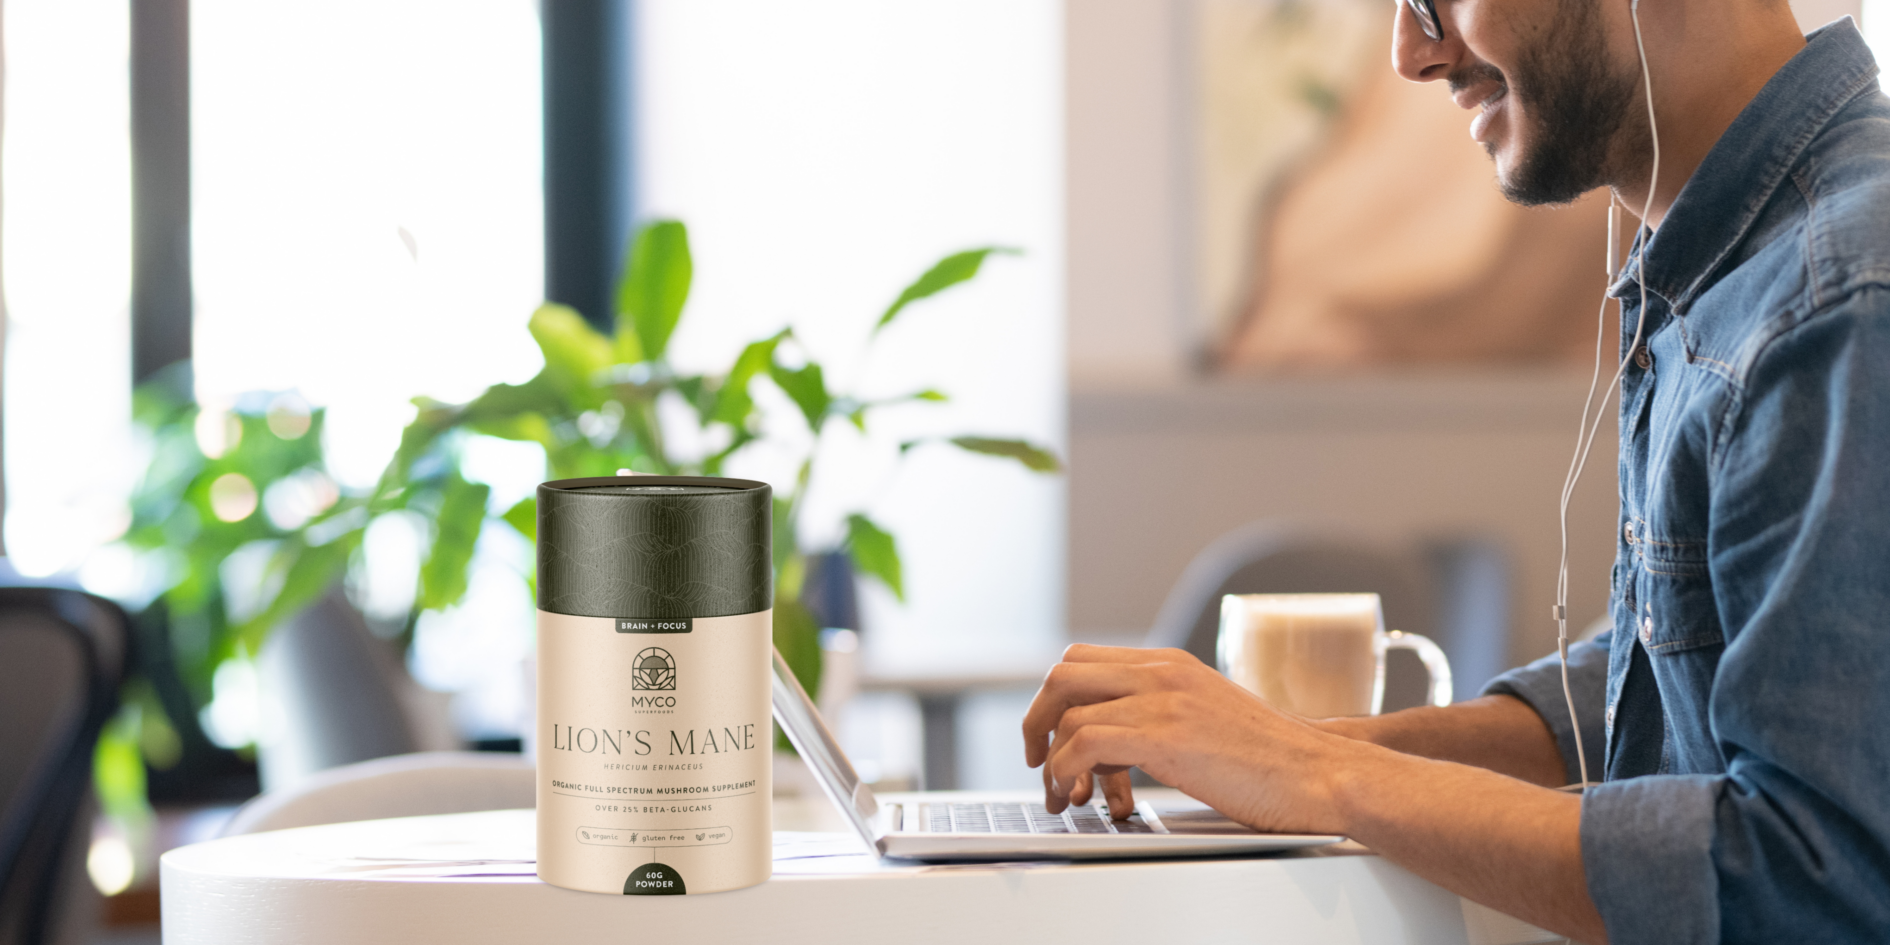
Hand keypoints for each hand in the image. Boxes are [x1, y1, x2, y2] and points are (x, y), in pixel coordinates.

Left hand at [1021, 644, 1353, 833]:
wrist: (1321, 774)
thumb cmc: (1272, 762)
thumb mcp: (1207, 719)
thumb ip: (1161, 718)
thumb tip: (1111, 748)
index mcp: (1170, 664)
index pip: (1083, 660)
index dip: (1056, 701)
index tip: (1053, 739)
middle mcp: (1162, 672)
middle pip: (1063, 673)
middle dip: (1038, 720)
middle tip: (1039, 762)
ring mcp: (1164, 699)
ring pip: (1067, 708)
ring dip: (1052, 759)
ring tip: (1065, 796)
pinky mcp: (1166, 735)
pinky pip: (1084, 742)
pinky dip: (1067, 770)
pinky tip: (1081, 795)